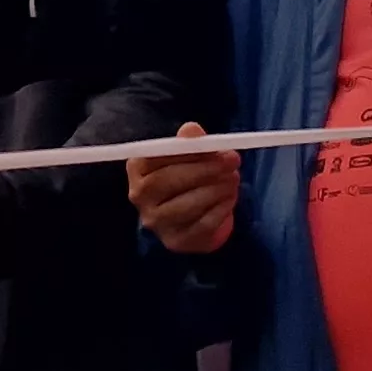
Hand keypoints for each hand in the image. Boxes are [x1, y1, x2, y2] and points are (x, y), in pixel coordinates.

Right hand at [127, 122, 238, 254]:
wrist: (190, 217)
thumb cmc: (187, 176)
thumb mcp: (189, 154)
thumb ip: (190, 141)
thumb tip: (192, 130)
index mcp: (138, 167)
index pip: (159, 156)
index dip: (190, 152)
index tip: (218, 149)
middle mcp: (139, 196)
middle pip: (169, 181)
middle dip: (206, 171)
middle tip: (232, 163)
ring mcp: (155, 222)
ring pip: (188, 205)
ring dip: (217, 190)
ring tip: (233, 180)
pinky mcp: (175, 240)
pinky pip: (202, 224)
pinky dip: (221, 209)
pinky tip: (229, 198)